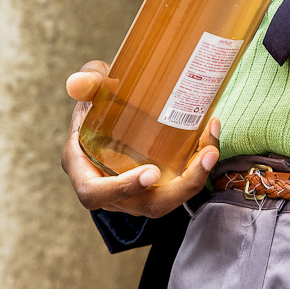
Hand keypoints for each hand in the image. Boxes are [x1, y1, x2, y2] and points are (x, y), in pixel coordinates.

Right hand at [61, 60, 219, 217]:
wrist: (116, 105)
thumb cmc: (99, 99)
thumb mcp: (92, 88)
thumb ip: (87, 83)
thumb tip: (78, 84)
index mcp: (83, 169)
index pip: (94, 193)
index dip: (121, 189)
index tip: (151, 172)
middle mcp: (109, 188)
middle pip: (144, 204)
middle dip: (178, 189)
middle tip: (202, 158)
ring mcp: (135, 192)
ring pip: (167, 199)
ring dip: (194, 179)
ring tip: (212, 149)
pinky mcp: (156, 186)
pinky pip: (178, 186)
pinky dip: (197, 168)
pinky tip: (210, 140)